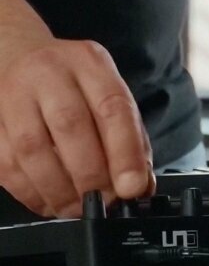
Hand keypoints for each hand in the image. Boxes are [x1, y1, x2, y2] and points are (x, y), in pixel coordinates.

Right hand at [0, 39, 153, 216]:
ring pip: (31, 148)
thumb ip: (129, 137)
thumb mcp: (107, 94)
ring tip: (76, 208)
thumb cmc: (71, 84)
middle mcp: (47, 72)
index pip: (112, 107)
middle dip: (90, 175)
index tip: (132, 188)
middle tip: (103, 201)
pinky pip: (5, 162)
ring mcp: (11, 94)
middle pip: (70, 126)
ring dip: (58, 189)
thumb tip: (138, 186)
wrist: (16, 57)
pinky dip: (29, 191)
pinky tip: (47, 202)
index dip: (125, 153)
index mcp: (89, 63)